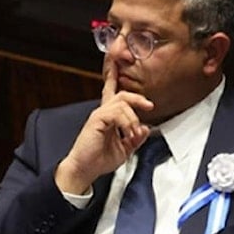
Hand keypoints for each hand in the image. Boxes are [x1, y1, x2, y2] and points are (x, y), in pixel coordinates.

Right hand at [55, 63, 154, 193]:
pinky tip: (127, 134)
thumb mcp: (125, 149)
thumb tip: (146, 129)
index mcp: (109, 117)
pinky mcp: (96, 120)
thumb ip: (136, 138)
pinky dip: (127, 122)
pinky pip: (116, 113)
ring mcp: (99, 115)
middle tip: (150, 106)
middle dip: (138, 98)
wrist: (84, 170)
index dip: (114, 77)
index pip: (112, 93)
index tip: (118, 63)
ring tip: (134, 133)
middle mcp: (103, 112)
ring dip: (133, 118)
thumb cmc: (99, 160)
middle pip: (122, 95)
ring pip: (122, 103)